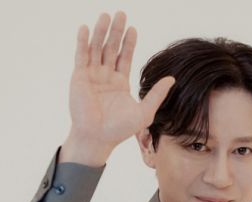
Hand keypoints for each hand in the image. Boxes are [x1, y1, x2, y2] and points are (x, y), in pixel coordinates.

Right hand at [61, 11, 174, 163]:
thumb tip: (172, 79)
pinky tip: (86, 28)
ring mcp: (92, 76)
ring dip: (101, 32)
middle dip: (116, 32)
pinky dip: (83, 42)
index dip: (129, 43)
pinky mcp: (79, 78)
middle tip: (121, 14)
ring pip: (96, 48)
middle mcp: (106, 77)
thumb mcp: (144, 112)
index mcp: (120, 84)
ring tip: (106, 16)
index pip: (125, 57)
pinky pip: (81, 56)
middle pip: (111, 48)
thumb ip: (157, 94)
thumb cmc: (120, 130)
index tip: (133, 29)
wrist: (98, 138)